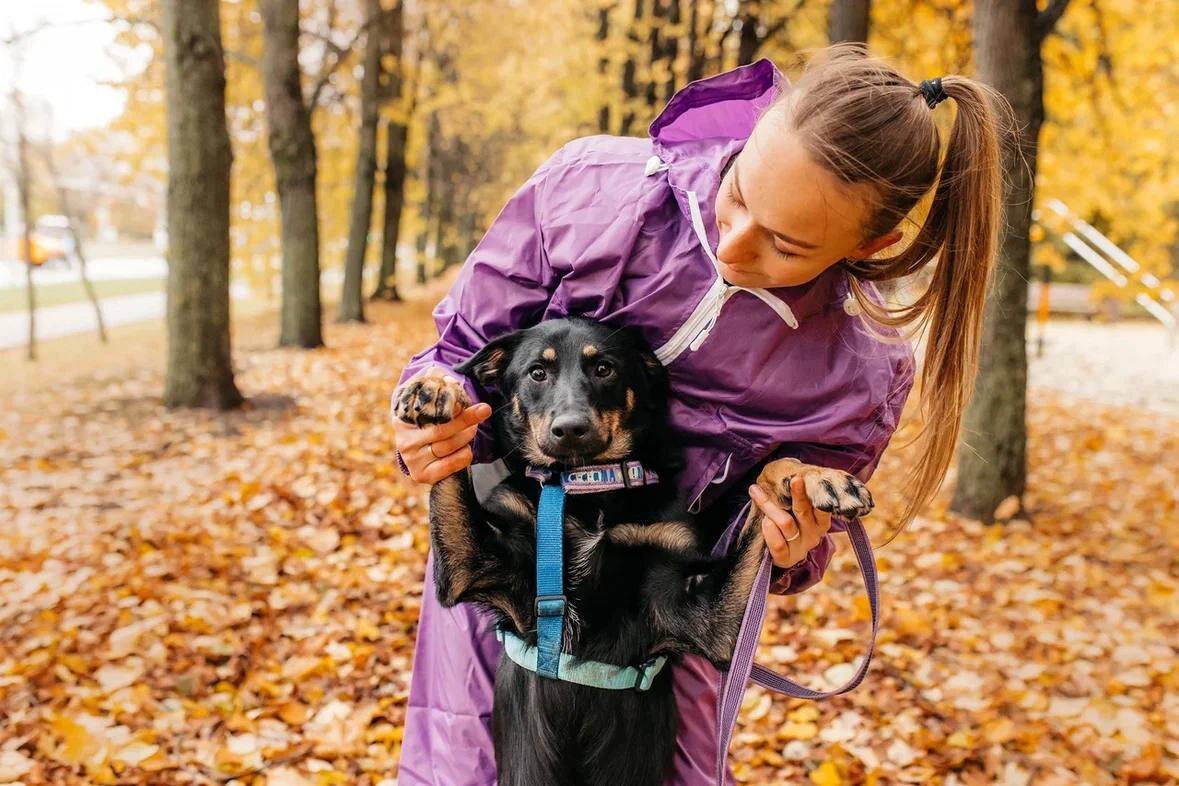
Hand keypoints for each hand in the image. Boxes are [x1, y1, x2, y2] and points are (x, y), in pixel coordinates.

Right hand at [393, 369, 491, 483]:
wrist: (423, 455)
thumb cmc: (430, 422)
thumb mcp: (428, 400)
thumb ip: (433, 382)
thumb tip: (441, 373)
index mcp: (402, 417)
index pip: (428, 408)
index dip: (450, 402)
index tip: (468, 398)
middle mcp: (404, 439)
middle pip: (441, 429)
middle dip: (466, 419)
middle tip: (484, 410)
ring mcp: (411, 459)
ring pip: (448, 446)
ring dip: (466, 436)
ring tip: (472, 429)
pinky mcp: (421, 475)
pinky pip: (450, 464)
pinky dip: (464, 455)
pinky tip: (466, 449)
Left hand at [749, 476, 832, 568]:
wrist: (784, 555)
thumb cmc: (792, 524)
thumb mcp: (800, 512)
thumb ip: (801, 497)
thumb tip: (794, 472)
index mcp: (820, 521)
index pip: (822, 507)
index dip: (818, 494)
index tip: (809, 478)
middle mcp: (813, 534)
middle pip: (804, 511)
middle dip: (798, 494)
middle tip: (794, 478)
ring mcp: (800, 547)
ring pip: (785, 523)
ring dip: (769, 505)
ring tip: (756, 492)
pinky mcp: (786, 558)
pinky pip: (778, 543)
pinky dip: (769, 530)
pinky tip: (763, 520)